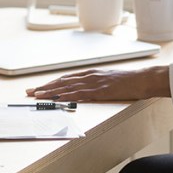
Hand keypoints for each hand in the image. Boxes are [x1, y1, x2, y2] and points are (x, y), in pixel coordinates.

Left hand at [26, 66, 170, 101]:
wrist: (142, 79)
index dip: (51, 83)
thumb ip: (97, 84)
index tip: (39, 88)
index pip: (66, 78)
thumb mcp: (109, 80)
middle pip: (62, 81)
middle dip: (45, 87)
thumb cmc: (128, 81)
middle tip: (30, 92)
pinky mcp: (99, 91)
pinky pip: (80, 94)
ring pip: (67, 87)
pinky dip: (67, 96)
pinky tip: (58, 99)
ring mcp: (94, 83)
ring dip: (51, 91)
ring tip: (38, 95)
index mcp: (91, 73)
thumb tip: (86, 91)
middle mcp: (89, 76)